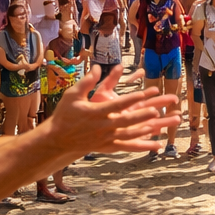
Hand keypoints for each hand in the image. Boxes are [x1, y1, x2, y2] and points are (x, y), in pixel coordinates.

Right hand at [41, 63, 170, 157]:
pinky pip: (126, 146)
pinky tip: (154, 144)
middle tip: (155, 110)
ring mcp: (105, 138)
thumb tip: (97, 67)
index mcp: (95, 112)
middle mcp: (102, 127)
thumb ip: (86, 81)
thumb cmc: (65, 114)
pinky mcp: (106, 146)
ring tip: (158, 124)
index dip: (130, 100)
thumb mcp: (72, 94)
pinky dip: (141, 146)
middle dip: (140, 116)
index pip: (116, 105)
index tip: (142, 94)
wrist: (57, 139)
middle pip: (125, 121)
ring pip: (128, 135)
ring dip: (144, 130)